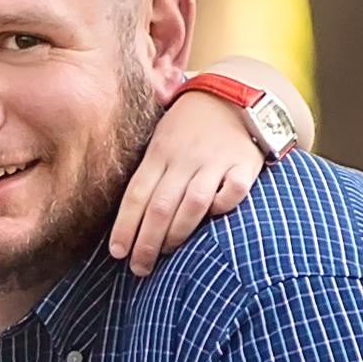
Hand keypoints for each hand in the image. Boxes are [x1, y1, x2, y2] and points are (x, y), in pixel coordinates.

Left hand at [111, 84, 275, 266]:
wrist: (233, 93)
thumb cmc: (190, 127)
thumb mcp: (161, 140)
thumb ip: (149, 174)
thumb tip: (127, 220)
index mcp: (159, 153)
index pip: (136, 194)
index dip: (125, 226)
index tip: (118, 253)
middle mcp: (185, 158)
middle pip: (160, 205)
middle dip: (146, 242)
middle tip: (139, 268)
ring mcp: (215, 161)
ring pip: (192, 203)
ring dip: (177, 233)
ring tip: (167, 255)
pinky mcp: (244, 164)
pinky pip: (234, 191)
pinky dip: (223, 206)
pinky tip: (214, 222)